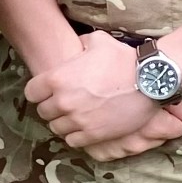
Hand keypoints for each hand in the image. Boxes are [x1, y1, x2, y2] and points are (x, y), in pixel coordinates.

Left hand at [25, 33, 181, 153]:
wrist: (150, 81)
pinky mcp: (92, 134)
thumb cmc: (123, 59)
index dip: (38, 91)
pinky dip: (75, 135)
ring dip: (62, 122)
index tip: (47, 91)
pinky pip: (72, 140)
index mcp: (57, 78)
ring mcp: (77, 120)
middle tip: (63, 103)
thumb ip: (80, 45)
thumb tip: (76, 47)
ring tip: (73, 116)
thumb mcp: (97, 42)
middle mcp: (63, 101)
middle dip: (51, 107)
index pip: (31, 92)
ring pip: (56, 128)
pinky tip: (82, 127)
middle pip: (43, 111)